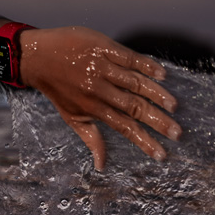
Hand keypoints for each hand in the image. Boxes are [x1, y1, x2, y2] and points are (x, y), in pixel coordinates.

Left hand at [0, 23, 181, 169]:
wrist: (36, 56)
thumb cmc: (57, 89)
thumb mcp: (70, 116)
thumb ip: (91, 138)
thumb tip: (101, 166)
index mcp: (93, 108)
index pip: (124, 128)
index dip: (144, 141)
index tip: (163, 154)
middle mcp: (98, 90)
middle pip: (134, 107)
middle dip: (158, 122)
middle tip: (178, 133)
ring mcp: (101, 68)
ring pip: (134, 83)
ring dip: (156, 94)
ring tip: (173, 106)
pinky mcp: (102, 48)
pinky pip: (128, 57)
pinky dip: (146, 65)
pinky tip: (162, 75)